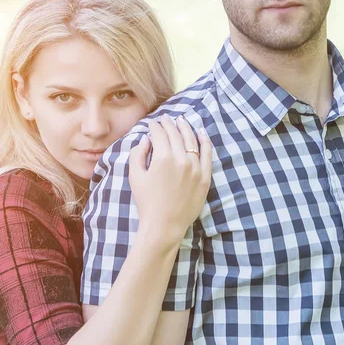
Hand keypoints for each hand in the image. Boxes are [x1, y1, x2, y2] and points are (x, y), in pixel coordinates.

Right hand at [129, 114, 211, 240]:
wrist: (164, 225)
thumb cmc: (146, 202)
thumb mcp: (135, 177)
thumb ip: (138, 154)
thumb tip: (146, 139)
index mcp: (163, 158)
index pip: (159, 134)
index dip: (154, 126)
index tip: (152, 124)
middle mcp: (181, 159)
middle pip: (176, 134)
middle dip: (169, 124)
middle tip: (165, 119)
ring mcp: (196, 168)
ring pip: (192, 140)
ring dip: (186, 128)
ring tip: (181, 120)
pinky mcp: (205, 177)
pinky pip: (208, 154)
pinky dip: (205, 140)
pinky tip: (201, 132)